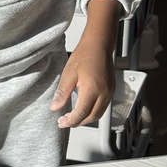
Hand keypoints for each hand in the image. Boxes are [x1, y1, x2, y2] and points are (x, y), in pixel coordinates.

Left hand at [50, 0, 120, 127]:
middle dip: (77, 122)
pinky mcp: (111, 90)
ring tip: (72, 117)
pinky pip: (102, 107)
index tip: (61, 122)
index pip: (81, 113)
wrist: (98, 44)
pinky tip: (82, 109)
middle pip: (91, 117)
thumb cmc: (85, 55)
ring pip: (98, 114)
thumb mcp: (68, 74)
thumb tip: (55, 107)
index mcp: (92, 89)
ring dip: (85, 119)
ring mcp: (109, 92)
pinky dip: (92, 112)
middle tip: (64, 121)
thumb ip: (62, 93)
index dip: (70, 121)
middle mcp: (104, 93)